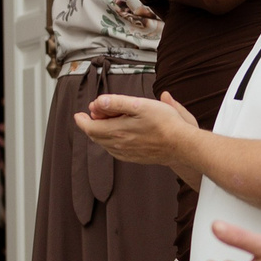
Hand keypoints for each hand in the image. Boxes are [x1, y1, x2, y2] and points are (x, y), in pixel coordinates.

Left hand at [73, 92, 193, 166]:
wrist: (181, 145)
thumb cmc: (164, 123)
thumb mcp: (139, 105)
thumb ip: (116, 102)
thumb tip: (98, 102)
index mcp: (117, 131)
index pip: (90, 128)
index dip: (81, 120)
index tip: (79, 114)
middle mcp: (118, 145)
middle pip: (96, 136)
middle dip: (92, 124)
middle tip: (96, 112)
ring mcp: (126, 153)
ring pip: (105, 144)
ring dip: (102, 132)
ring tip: (108, 120)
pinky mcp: (135, 158)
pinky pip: (116, 151)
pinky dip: (111, 141)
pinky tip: (120, 134)